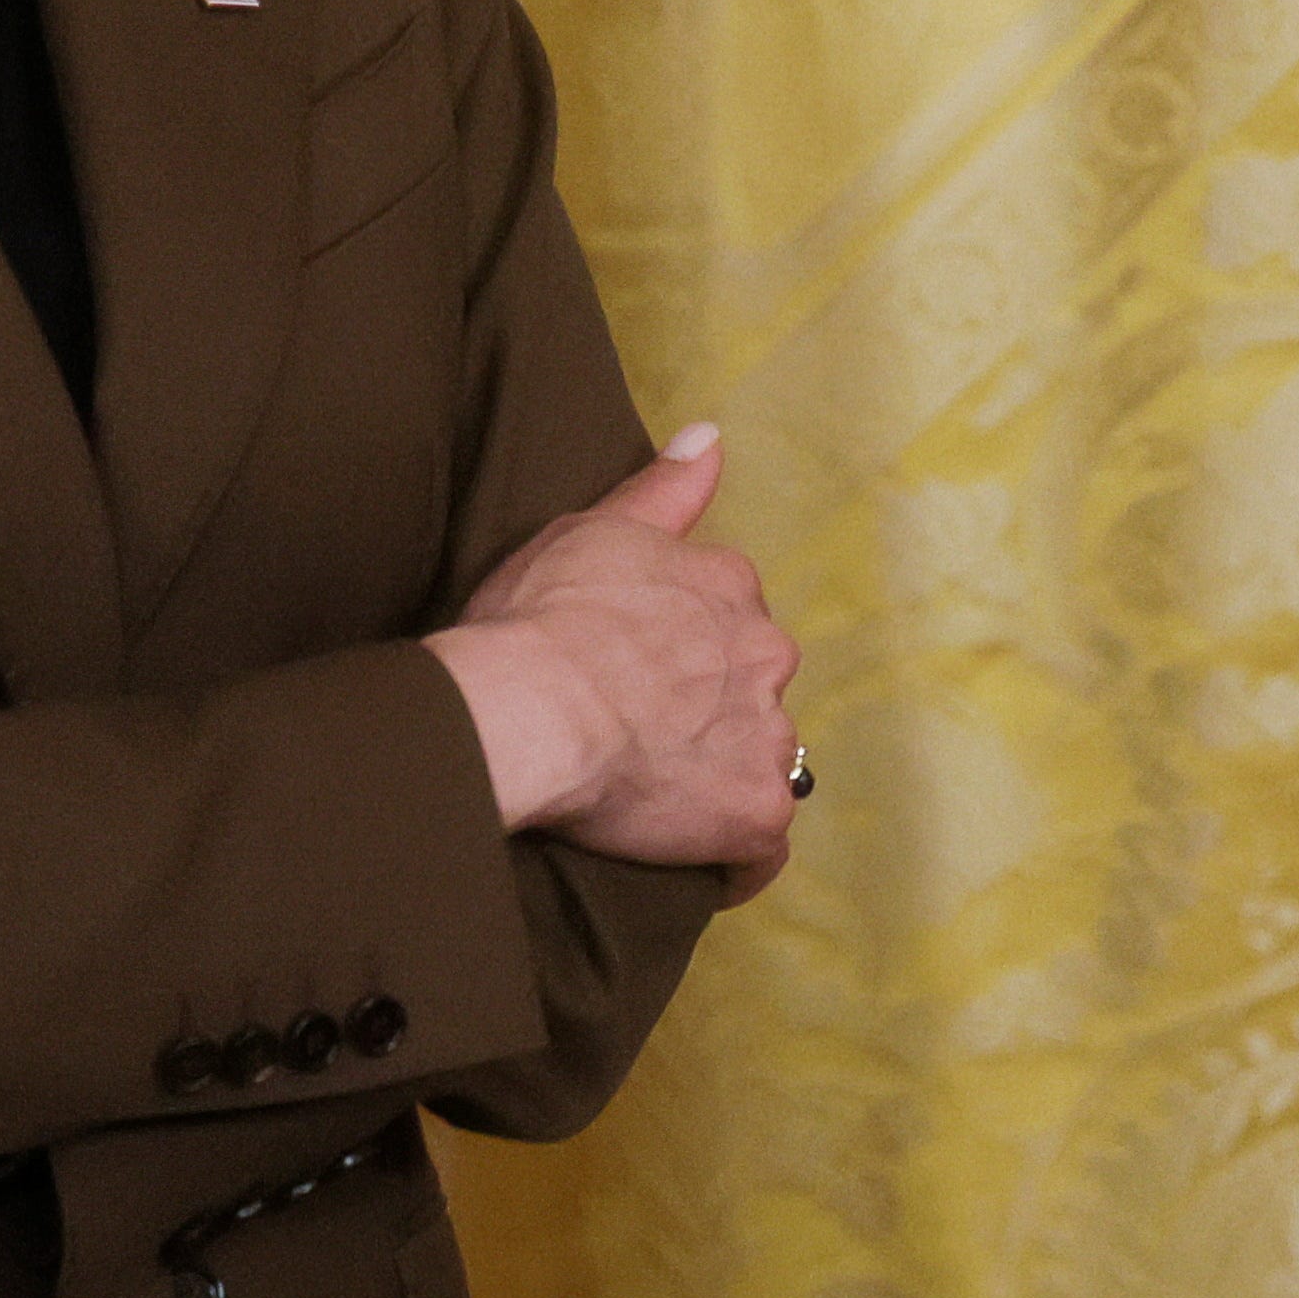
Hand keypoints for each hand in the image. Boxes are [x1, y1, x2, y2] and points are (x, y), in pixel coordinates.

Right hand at [426, 427, 804, 904]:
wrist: (531, 707)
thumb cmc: (542, 617)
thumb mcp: (595, 526)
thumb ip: (664, 487)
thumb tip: (711, 437)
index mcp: (729, 589)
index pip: (732, 617)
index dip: (686, 646)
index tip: (643, 669)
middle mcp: (765, 656)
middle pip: (754, 687)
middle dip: (715, 708)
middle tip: (643, 734)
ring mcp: (767, 738)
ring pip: (763, 761)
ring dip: (724, 774)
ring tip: (658, 797)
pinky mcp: (754, 813)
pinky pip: (762, 848)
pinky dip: (736, 855)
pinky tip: (698, 861)